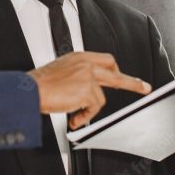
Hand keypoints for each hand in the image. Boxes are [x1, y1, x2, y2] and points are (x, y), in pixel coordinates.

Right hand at [27, 51, 151, 129]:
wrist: (30, 91)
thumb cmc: (40, 85)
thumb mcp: (60, 72)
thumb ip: (77, 75)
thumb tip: (87, 91)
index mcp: (79, 57)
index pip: (105, 60)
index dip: (115, 70)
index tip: (123, 75)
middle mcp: (85, 63)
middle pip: (114, 72)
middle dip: (131, 82)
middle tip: (144, 88)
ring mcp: (88, 76)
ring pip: (101, 97)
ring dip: (88, 110)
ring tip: (75, 115)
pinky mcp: (88, 89)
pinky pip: (93, 109)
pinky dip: (84, 116)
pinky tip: (74, 117)